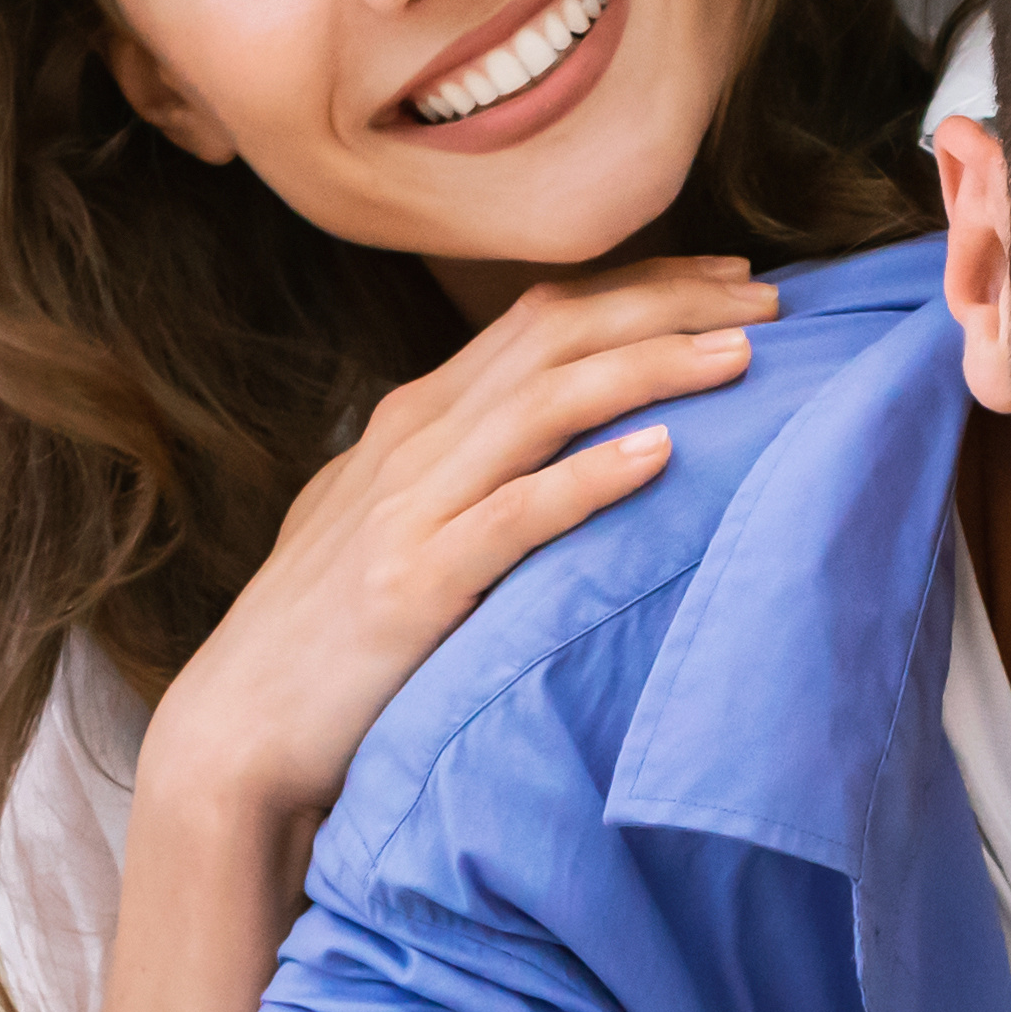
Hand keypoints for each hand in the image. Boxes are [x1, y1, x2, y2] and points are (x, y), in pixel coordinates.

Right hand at [133, 262, 776, 836]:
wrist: (237, 729)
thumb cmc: (330, 634)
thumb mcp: (393, 521)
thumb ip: (464, 470)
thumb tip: (562, 442)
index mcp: (417, 419)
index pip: (543, 318)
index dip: (643, 288)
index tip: (733, 282)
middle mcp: (415, 441)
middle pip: (557, 336)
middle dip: (669, 306)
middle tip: (773, 305)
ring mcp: (410, 508)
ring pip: (544, 404)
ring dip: (649, 368)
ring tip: (742, 357)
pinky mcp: (413, 584)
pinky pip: (514, 515)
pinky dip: (588, 478)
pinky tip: (660, 455)